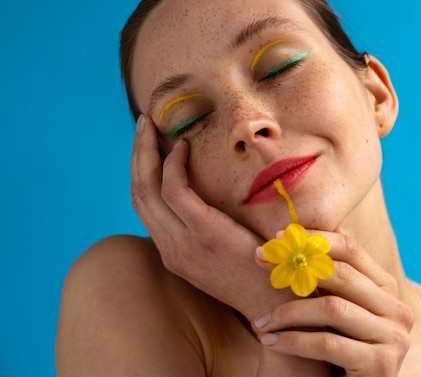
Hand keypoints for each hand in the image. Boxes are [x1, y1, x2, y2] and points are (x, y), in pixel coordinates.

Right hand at [132, 115, 330, 375]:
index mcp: (173, 251)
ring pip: (147, 188)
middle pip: (138, 193)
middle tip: (142, 125)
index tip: (148, 146)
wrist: (276, 304)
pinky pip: (175, 189)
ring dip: (146, 151)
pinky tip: (182, 146)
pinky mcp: (203, 232)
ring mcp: (182, 242)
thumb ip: (209, 230)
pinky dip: (173, 164)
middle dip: (136, 155)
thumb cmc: (258, 274)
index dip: (141, 172)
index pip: (145, 206)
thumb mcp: (223, 255)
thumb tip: (213, 200)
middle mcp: (169, 247)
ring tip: (151, 125)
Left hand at [254, 228, 414, 376]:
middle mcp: (399, 310)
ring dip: (287, 312)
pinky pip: (328, 343)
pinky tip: (269, 341)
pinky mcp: (382, 366)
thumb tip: (304, 229)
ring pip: (332, 309)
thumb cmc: (339, 354)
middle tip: (260, 262)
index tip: (276, 237)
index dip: (314, 239)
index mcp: (388, 290)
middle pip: (343, 275)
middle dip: (295, 269)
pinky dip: (293, 340)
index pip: (353, 250)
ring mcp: (395, 338)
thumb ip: (329, 279)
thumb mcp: (336, 312)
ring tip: (259, 320)